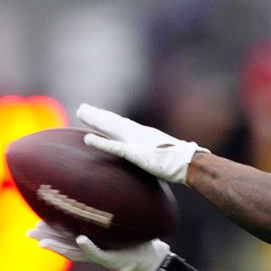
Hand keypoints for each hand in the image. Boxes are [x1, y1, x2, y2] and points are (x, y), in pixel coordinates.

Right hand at [27, 221, 171, 270]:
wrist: (150, 261)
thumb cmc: (136, 243)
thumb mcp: (118, 232)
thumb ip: (106, 223)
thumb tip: (96, 206)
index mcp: (91, 244)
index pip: (66, 237)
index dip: (50, 232)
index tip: (35, 223)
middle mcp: (92, 251)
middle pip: (64, 245)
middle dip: (46, 238)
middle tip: (29, 232)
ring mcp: (101, 254)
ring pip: (75, 251)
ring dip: (59, 245)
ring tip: (42, 241)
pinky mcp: (113, 258)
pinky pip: (98, 252)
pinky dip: (89, 246)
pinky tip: (80, 238)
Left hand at [76, 103, 210, 183]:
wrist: (190, 163)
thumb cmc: (182, 163)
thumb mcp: (165, 157)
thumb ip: (157, 156)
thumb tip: (160, 162)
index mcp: (146, 135)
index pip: (123, 124)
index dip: (109, 119)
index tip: (98, 113)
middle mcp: (139, 134)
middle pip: (114, 122)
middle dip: (98, 115)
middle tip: (82, 108)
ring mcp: (136, 141)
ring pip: (111, 128)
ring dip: (95, 121)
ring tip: (80, 113)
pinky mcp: (135, 152)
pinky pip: (114, 146)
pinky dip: (100, 142)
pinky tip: (87, 138)